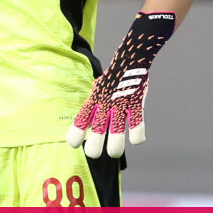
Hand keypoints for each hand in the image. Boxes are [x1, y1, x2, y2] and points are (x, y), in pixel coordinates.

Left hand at [66, 12, 174, 158]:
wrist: (130, 59)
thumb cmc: (112, 80)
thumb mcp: (97, 89)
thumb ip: (92, 106)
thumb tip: (85, 123)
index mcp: (94, 100)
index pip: (80, 120)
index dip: (75, 134)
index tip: (74, 144)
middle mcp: (105, 104)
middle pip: (97, 132)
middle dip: (94, 148)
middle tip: (95, 153)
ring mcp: (121, 105)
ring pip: (117, 133)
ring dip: (115, 147)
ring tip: (114, 152)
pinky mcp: (136, 104)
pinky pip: (138, 125)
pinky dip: (137, 136)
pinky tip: (135, 139)